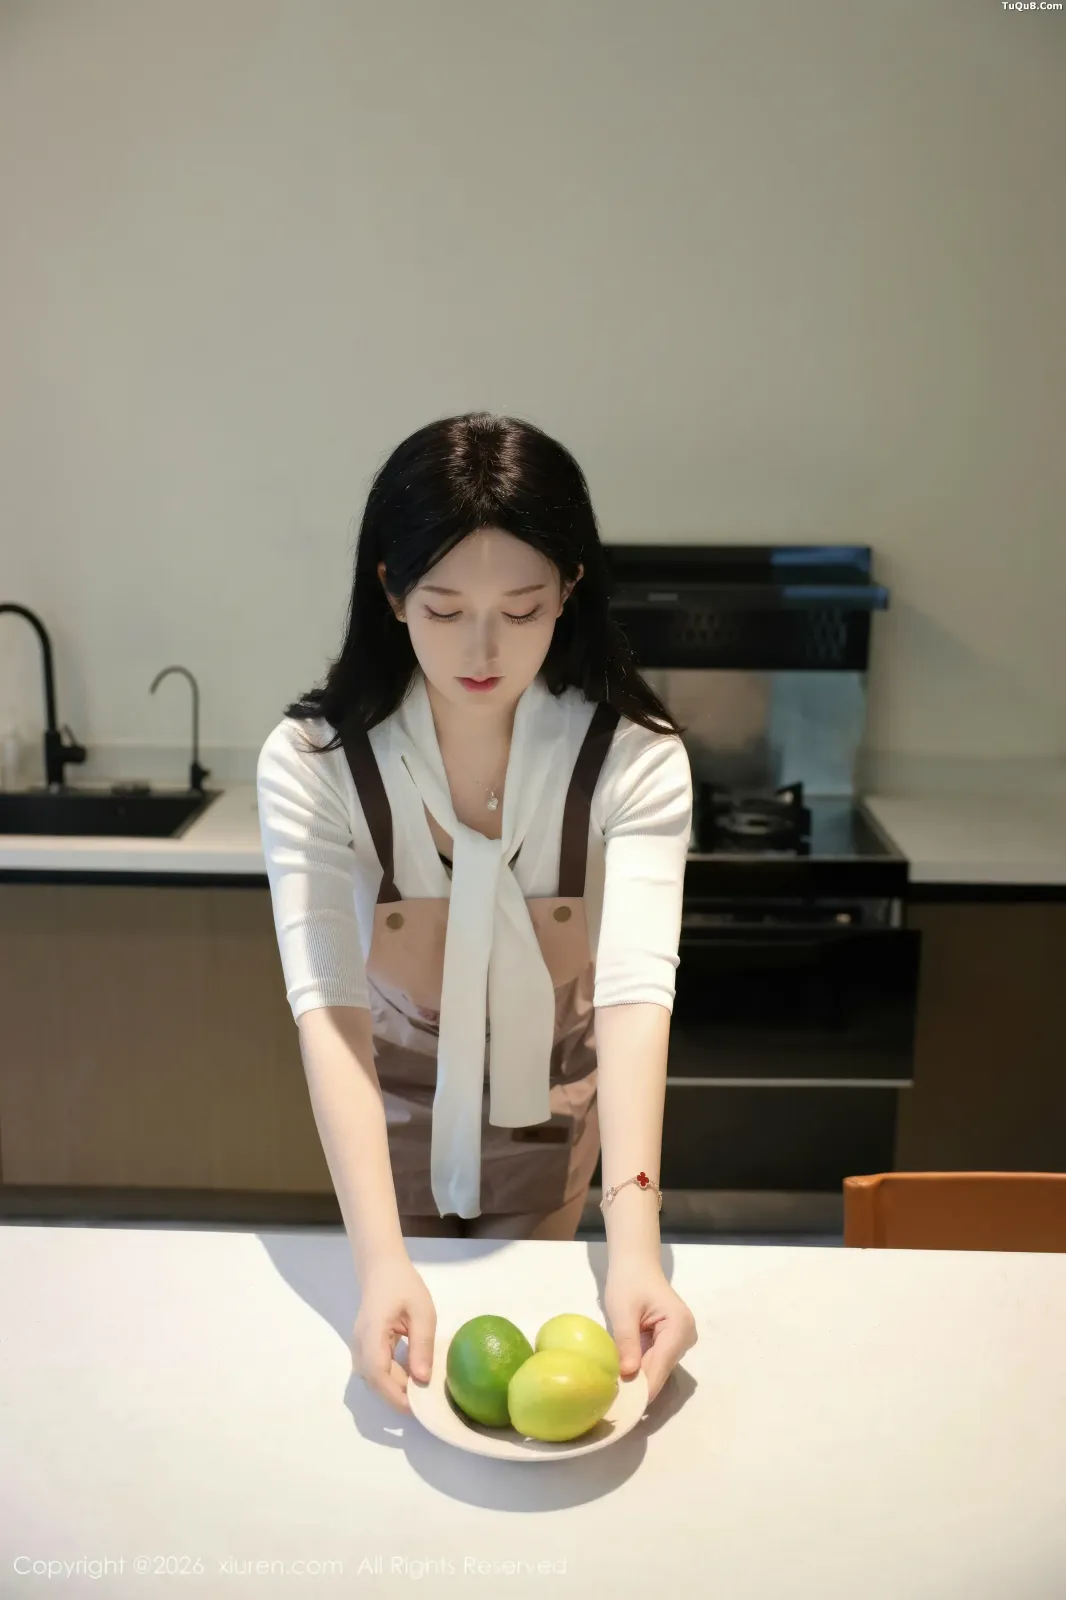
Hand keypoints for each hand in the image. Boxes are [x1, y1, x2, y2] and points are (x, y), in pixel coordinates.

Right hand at [350, 1252, 436, 1412]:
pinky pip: (374, 1370)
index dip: (395, 1394)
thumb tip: (422, 1380)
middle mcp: (359, 1344)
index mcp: (372, 1332)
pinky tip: (409, 1375)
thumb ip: (421, 1345)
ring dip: (393, 1388)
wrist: (381, 1268)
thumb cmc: (403, 1285)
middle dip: (397, 1396)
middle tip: (424, 1402)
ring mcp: (358, 1346)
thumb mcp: (422, 1312)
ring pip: (372, 1378)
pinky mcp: (363, 1347)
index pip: (378, 1372)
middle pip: (374, 1380)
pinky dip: (390, 1378)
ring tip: (419, 1391)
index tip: (417, 1406)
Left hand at [604, 1257, 696, 1403]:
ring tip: (615, 1395)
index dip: (643, 1389)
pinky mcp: (671, 1342)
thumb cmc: (628, 1281)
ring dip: (639, 1380)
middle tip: (614, 1405)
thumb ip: (626, 1341)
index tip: (625, 1409)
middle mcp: (686, 1337)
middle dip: (639, 1386)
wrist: (635, 1263)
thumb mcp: (622, 1310)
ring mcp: (681, 1341)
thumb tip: (628, 1375)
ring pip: (658, 1369)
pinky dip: (640, 1369)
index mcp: (679, 1326)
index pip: (660, 1366)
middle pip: (660, 1371)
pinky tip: (622, 1378)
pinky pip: (655, 1362)